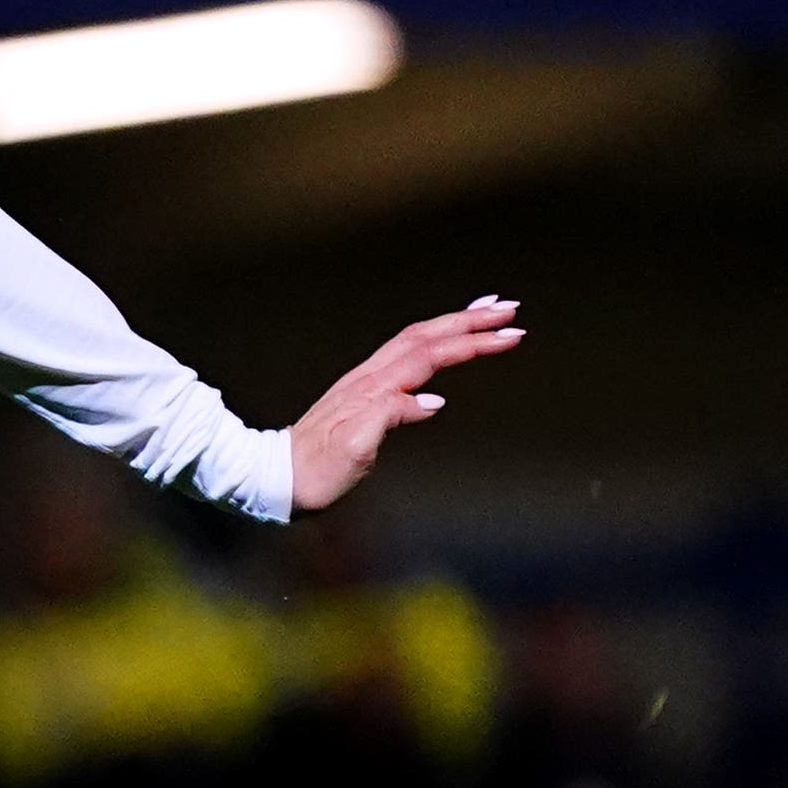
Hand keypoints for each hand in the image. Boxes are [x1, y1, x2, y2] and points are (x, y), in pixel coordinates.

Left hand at [287, 296, 522, 509]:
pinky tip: (444, 343)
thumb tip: (431, 401)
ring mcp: (364, 381)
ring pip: (415, 340)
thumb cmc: (315, 471)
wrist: (277, 478)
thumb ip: (389, 417)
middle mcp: (369, 377)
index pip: (431, 355)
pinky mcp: (362, 392)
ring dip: (453, 324)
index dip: (472, 343)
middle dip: (469, 320)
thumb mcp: (354, 449)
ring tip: (486, 311)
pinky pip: (405, 355)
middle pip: (425, 336)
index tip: (510, 336)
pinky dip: (433, 342)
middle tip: (509, 310)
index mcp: (373, 388)